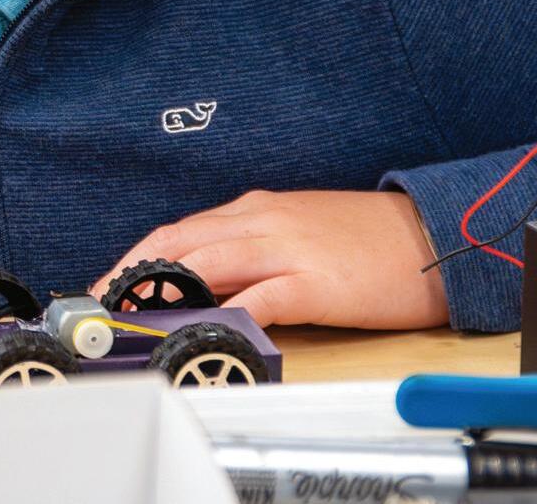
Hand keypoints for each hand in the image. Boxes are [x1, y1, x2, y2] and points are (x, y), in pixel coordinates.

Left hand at [95, 190, 448, 330]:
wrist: (433, 234)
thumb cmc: (368, 240)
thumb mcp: (299, 231)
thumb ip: (253, 249)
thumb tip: (207, 280)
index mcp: (256, 210)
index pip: (181, 230)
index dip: (138, 256)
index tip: (109, 283)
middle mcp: (263, 221)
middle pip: (180, 242)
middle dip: (134, 272)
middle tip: (103, 303)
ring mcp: (287, 248)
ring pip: (207, 262)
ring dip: (163, 289)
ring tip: (133, 316)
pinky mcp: (314, 281)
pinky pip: (260, 297)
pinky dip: (225, 312)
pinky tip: (202, 327)